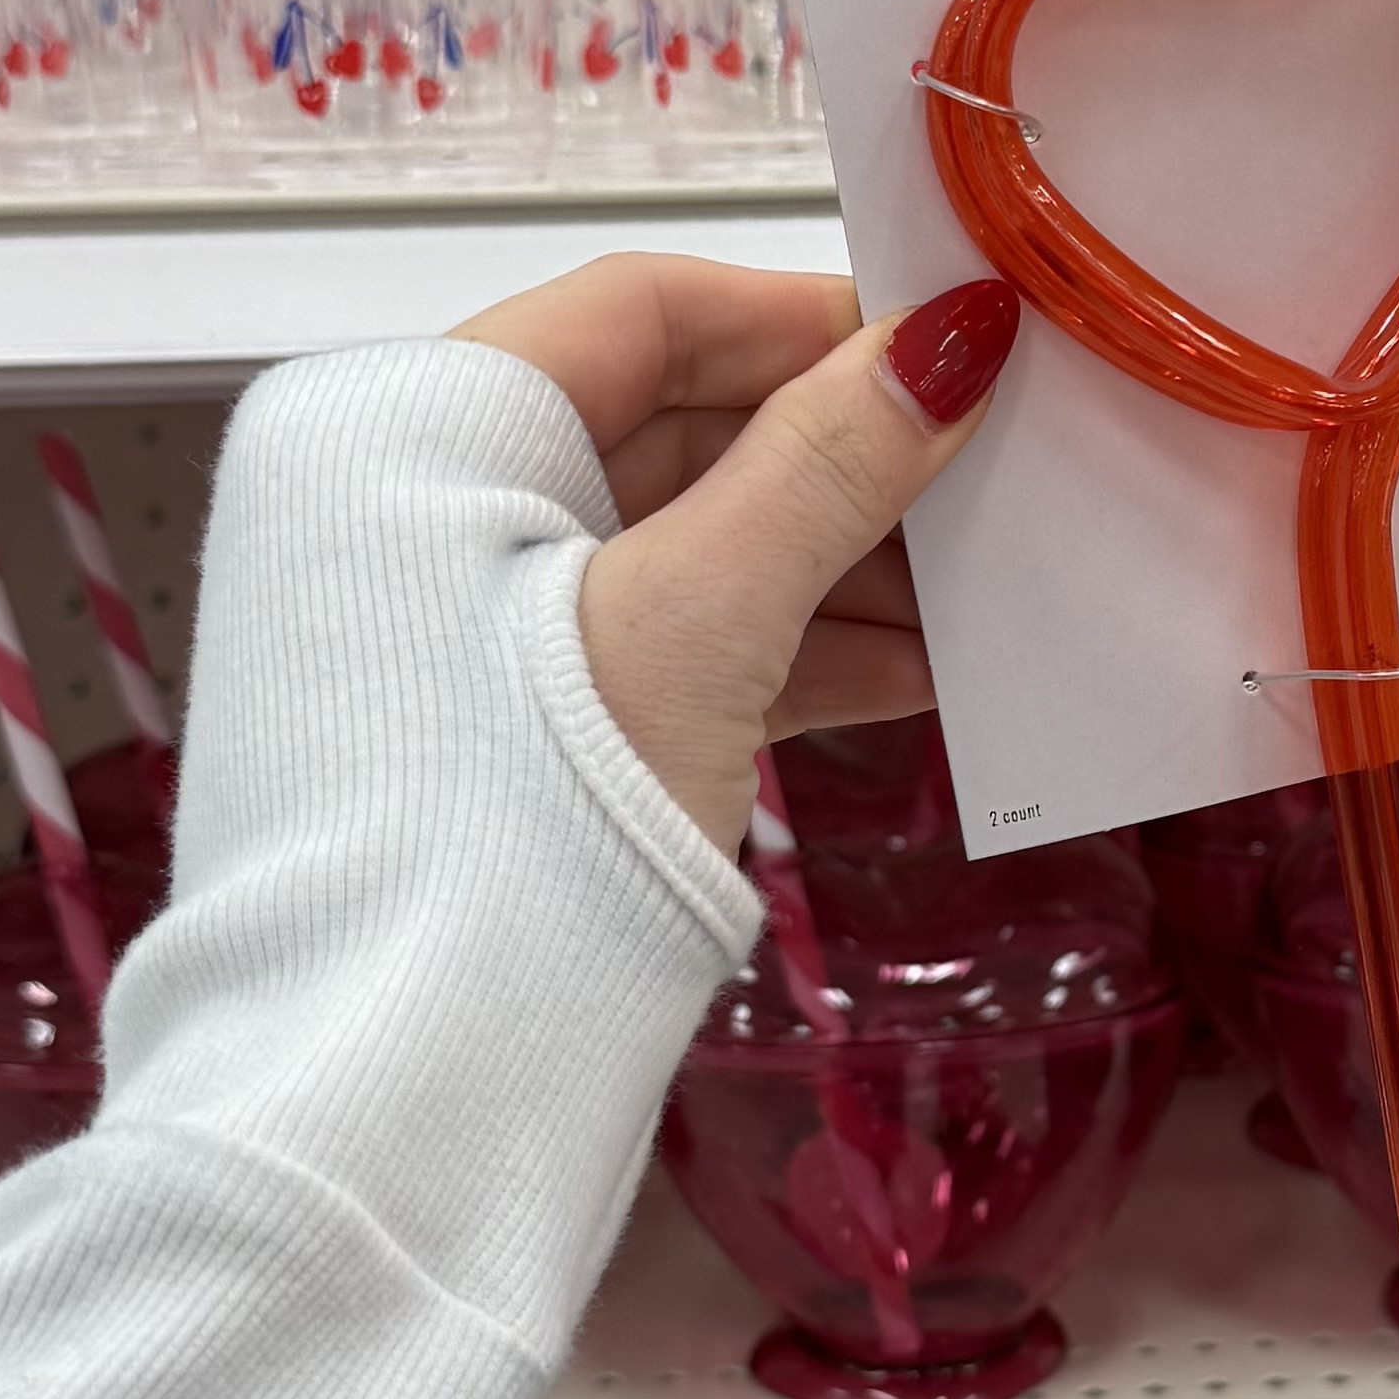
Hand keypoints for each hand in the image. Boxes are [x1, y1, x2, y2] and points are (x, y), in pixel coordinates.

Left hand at [453, 257, 1017, 852]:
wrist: (399, 1088)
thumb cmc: (507, 832)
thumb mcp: (694, 625)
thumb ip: (825, 471)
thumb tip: (956, 339)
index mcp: (411, 423)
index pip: (643, 310)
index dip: (806, 320)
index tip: (953, 349)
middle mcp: (412, 498)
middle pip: (672, 422)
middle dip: (844, 454)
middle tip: (998, 470)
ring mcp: (457, 618)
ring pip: (682, 541)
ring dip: (835, 561)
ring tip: (987, 586)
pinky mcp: (504, 723)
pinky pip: (667, 640)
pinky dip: (785, 646)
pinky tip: (921, 671)